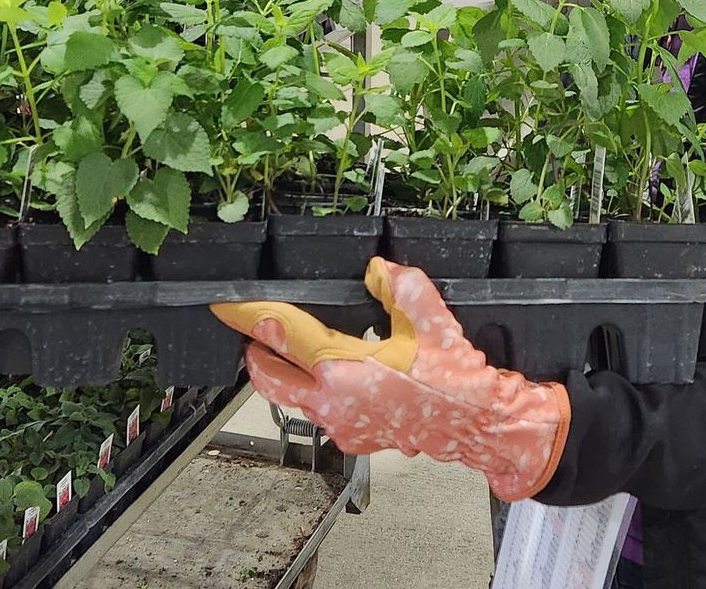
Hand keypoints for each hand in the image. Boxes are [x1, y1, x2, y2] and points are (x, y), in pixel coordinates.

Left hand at [211, 259, 569, 502]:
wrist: (476, 425)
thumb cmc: (455, 382)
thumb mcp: (431, 321)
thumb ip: (402, 287)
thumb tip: (378, 268)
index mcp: (344, 370)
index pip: (284, 336)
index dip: (253, 317)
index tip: (229, 306)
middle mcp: (333, 402)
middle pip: (271, 379)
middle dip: (257, 353)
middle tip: (252, 332)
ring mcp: (342, 425)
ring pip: (292, 398)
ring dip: (285, 374)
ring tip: (288, 351)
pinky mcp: (355, 437)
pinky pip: (319, 412)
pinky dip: (314, 391)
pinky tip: (332, 376)